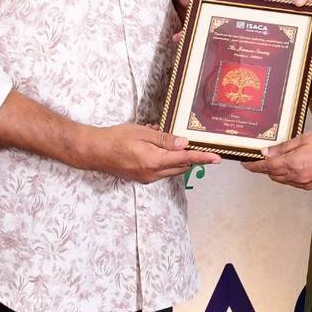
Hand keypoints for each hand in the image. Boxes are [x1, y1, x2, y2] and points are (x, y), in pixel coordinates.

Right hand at [78, 123, 219, 182]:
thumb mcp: (142, 133)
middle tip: (196, 143)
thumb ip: (164, 139)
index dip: (202, 158)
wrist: (94, 152)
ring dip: (177, 158)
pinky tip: (157, 146)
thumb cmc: (116, 138)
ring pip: (171, 169)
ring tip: (169, 140)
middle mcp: (152, 174)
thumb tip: (184, 144)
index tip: (217, 158)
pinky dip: (166, 160)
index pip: (184, 160)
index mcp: (154, 161)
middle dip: (191, 157)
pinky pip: (161, 170)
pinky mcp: (141, 178)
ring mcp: (147, 178)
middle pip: (181, 167)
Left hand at [242, 129, 311, 189]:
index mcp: (293, 164)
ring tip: (275, 161)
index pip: (266, 167)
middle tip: (260, 158)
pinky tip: (292, 166)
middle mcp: (297, 178)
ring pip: (283, 180)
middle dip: (265, 168)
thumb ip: (285, 147)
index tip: (244, 162)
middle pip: (273, 175)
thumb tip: (266, 152)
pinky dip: (288, 176)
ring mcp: (305, 184)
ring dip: (276, 173)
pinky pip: (294, 183)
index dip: (254, 165)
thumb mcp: (307, 138)